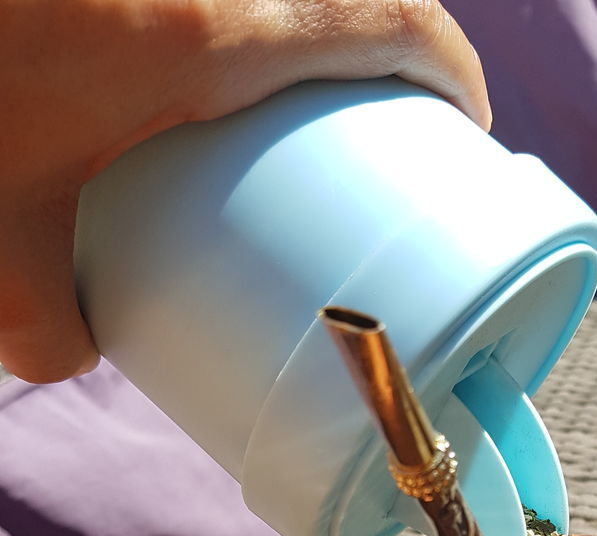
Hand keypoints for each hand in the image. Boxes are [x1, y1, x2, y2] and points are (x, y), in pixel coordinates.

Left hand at [0, 0, 489, 382]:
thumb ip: (43, 326)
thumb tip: (78, 351)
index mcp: (205, 30)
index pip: (387, 20)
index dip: (449, 67)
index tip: (465, 123)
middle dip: (392, 30)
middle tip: (389, 112)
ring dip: (314, 6)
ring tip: (306, 82)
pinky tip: (207, 39)